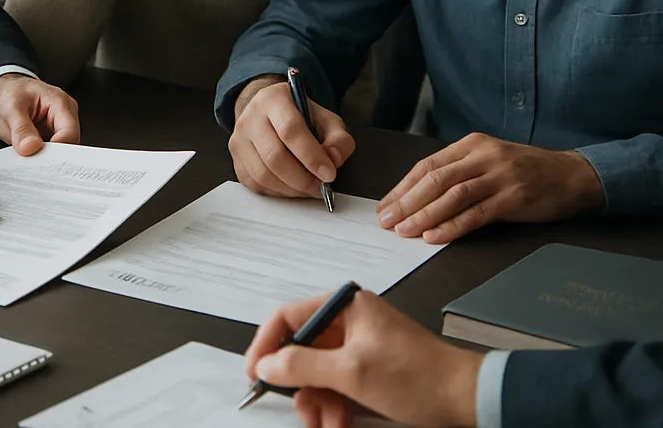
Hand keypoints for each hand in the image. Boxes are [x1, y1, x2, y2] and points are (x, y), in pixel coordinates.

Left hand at [0, 73, 79, 154]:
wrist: (7, 91)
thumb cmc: (11, 93)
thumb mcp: (10, 108)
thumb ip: (21, 128)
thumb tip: (30, 147)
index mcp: (60, 103)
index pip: (69, 132)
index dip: (57, 150)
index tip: (39, 159)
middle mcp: (65, 115)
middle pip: (69, 144)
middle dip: (51, 157)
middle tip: (31, 162)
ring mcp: (60, 127)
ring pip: (61, 152)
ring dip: (45, 158)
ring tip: (27, 156)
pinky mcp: (53, 137)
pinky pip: (52, 154)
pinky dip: (41, 158)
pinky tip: (30, 157)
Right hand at [229, 77, 355, 197]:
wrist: (269, 114)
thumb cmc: (300, 117)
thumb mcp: (326, 119)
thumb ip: (338, 139)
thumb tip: (334, 160)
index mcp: (274, 99)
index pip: (290, 130)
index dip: (311, 156)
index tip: (329, 174)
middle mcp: (251, 117)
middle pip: (274, 156)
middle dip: (302, 179)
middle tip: (321, 186)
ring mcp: (239, 138)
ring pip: (263, 174)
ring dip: (291, 189)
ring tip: (308, 187)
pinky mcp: (235, 158)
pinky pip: (255, 184)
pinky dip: (277, 192)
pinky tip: (291, 186)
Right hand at [246, 290, 481, 427]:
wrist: (466, 399)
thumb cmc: (418, 377)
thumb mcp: (352, 373)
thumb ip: (302, 365)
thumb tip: (268, 363)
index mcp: (345, 305)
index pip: (288, 317)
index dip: (267, 345)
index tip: (255, 374)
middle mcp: (349, 319)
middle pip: (302, 350)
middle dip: (301, 387)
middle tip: (305, 413)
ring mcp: (359, 344)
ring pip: (318, 373)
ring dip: (320, 402)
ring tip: (332, 424)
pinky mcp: (369, 367)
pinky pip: (337, 384)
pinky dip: (335, 406)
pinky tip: (341, 422)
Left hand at [376, 133, 603, 243]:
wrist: (572, 175)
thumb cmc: (524, 170)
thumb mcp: (488, 160)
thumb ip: (458, 171)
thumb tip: (418, 195)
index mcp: (470, 145)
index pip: (427, 166)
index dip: (403, 187)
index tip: (385, 205)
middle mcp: (482, 156)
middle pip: (435, 179)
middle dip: (406, 202)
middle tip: (386, 221)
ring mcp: (499, 176)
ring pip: (452, 196)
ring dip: (424, 215)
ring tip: (404, 231)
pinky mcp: (514, 198)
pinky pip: (476, 214)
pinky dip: (452, 226)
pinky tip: (434, 236)